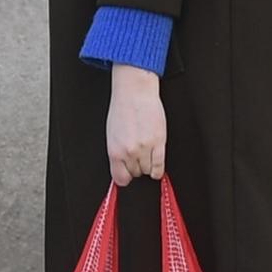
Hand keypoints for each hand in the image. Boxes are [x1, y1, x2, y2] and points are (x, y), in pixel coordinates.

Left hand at [105, 66, 167, 184]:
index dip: (125, 177)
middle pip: (135, 174)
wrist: (134, 92)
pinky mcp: (159, 143)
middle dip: (137, 167)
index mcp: (114, 151)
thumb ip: (117, 153)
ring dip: (148, 166)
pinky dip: (158, 170)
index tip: (128, 174)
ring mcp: (144, 148)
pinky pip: (160, 166)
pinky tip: (156, 165)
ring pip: (148, 171)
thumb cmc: (122, 109)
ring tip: (146, 154)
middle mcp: (128, 152)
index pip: (120, 178)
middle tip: (137, 156)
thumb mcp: (112, 135)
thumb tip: (121, 168)